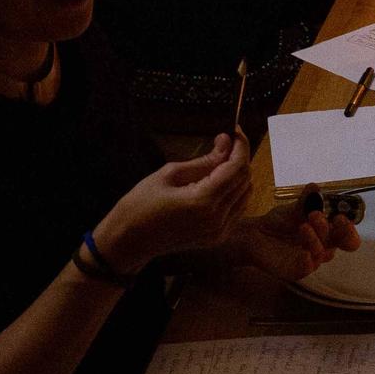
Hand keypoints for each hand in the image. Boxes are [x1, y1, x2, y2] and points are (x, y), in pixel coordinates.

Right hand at [95, 134, 253, 273]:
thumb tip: (226, 142)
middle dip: (239, 158)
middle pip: (245, 180)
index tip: (235, 131)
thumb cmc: (140, 205)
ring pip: (245, 194)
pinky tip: (219, 182)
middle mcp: (217, 218)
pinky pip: (237, 209)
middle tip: (225, 143)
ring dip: (239, 175)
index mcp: (204, 201)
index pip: (237, 167)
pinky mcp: (217, 237)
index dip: (240, 145)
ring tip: (220, 161)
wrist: (129, 241)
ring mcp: (219, 231)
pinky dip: (235, 193)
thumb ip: (203, 160)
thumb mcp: (169, 174)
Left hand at [218, 197, 359, 281]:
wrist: (253, 234)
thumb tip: (316, 186)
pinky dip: (308, 256)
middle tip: (319, 215)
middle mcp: (323, 248)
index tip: (340, 216)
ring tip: (303, 225)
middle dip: (336, 230)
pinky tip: (303, 249)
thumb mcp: (294, 209)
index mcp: (327, 234)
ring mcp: (311, 261)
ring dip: (317, 238)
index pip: (347, 236)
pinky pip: (308, 267)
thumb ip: (306, 200)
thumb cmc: (278, 223)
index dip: (348, 229)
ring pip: (324, 253)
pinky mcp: (297, 270)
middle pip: (341, 245)